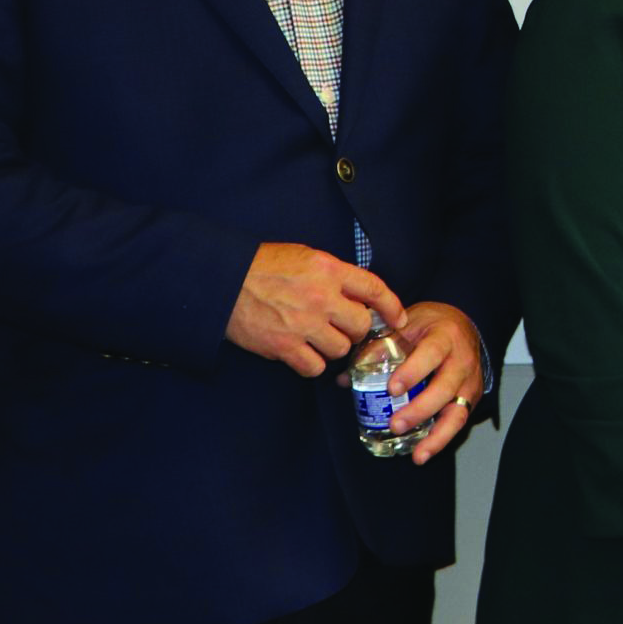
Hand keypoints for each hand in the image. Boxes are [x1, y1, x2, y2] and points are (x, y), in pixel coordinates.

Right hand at [225, 242, 404, 375]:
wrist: (224, 280)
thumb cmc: (263, 266)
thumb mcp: (305, 256)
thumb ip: (334, 274)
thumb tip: (359, 295)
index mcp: (328, 269)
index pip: (374, 289)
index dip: (392, 307)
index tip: (398, 319)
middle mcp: (321, 296)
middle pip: (361, 325)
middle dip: (355, 329)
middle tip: (342, 327)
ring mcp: (304, 323)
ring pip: (340, 349)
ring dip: (333, 347)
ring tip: (317, 338)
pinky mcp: (285, 346)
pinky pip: (315, 367)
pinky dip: (311, 364)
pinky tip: (302, 353)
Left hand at [383, 301, 484, 464]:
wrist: (462, 326)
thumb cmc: (429, 326)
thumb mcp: (405, 326)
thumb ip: (377, 348)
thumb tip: (344, 379)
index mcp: (444, 336)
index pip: (431, 353)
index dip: (413, 372)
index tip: (392, 389)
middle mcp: (461, 360)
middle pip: (445, 388)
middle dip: (420, 410)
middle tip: (395, 424)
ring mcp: (469, 382)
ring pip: (458, 412)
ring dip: (436, 435)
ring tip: (416, 453)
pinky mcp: (470, 399)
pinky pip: (458, 423)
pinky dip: (440, 440)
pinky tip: (422, 453)